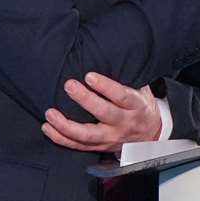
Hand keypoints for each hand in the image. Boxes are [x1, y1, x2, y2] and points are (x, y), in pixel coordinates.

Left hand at [42, 71, 161, 152]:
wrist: (151, 134)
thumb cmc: (140, 106)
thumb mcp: (141, 89)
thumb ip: (125, 76)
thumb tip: (105, 53)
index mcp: (135, 106)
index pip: (121, 96)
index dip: (105, 86)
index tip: (89, 76)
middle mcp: (123, 123)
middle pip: (104, 113)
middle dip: (85, 100)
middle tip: (69, 86)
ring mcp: (111, 138)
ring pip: (87, 135)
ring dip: (66, 126)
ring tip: (50, 114)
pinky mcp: (100, 147)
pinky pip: (78, 146)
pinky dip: (61, 138)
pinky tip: (48, 128)